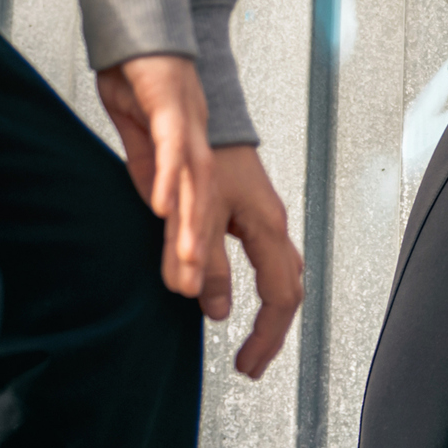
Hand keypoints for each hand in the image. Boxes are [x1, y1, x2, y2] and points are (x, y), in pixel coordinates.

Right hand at [97, 55, 306, 379]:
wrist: (170, 79)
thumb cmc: (187, 156)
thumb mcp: (194, 222)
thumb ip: (208, 263)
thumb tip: (213, 308)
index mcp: (258, 221)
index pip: (284, 288)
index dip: (272, 333)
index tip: (252, 369)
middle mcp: (250, 199)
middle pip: (279, 267)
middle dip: (267, 321)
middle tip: (247, 363)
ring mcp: (217, 166)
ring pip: (219, 219)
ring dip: (200, 254)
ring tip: (185, 290)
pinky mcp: (180, 127)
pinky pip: (182, 161)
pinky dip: (173, 187)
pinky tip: (164, 208)